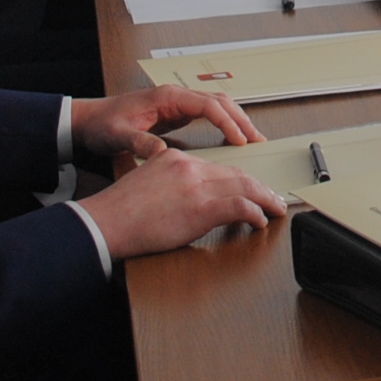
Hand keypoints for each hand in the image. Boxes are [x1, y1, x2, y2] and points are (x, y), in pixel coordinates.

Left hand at [74, 84, 263, 157]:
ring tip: (252, 139)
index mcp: (167, 97)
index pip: (208, 105)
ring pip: (217, 105)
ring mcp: (178, 103)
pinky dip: (224, 124)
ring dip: (236, 120)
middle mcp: (176, 96)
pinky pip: (209, 114)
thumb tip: (162, 152)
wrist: (91, 120)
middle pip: (220, 102)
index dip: (227, 123)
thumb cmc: (103, 124)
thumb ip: (140, 143)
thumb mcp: (118, 135)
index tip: (240, 141)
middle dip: (241, 120)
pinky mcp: (177, 113)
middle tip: (257, 140)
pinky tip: (232, 139)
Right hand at [81, 145, 287, 257]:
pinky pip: (240, 206)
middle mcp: (189, 167)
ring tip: (275, 208)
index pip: (218, 166)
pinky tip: (260, 220)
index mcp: (176, 158)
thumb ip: (171, 182)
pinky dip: (255, 213)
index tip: (250, 187)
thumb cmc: (119, 211)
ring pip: (244, 186)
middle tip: (273, 198)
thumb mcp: (147, 182)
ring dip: (265, 199)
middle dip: (259, 186)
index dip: (239, 178)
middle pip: (236, 173)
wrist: (105, 222)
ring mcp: (197, 186)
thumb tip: (188, 198)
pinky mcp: (201, 208)